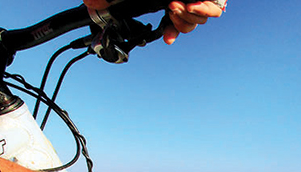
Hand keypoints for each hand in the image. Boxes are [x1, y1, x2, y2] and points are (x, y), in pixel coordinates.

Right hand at [81, 1, 223, 44]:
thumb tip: (88, 3)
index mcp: (167, 1)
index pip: (172, 25)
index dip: (170, 33)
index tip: (167, 39)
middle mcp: (183, 0)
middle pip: (187, 25)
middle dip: (179, 22)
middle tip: (170, 8)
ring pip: (199, 19)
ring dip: (187, 16)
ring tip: (175, 5)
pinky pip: (212, 11)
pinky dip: (202, 11)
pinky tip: (191, 5)